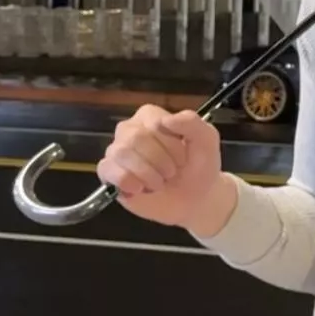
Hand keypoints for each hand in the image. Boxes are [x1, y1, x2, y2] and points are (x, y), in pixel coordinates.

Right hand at [97, 106, 233, 231]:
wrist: (195, 199)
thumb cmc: (199, 166)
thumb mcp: (207, 139)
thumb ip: (190, 122)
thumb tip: (164, 120)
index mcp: (151, 116)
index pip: (154, 123)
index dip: (172, 144)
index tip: (184, 158)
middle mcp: (130, 130)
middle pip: (135, 138)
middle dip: (160, 161)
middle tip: (172, 173)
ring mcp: (117, 151)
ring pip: (121, 152)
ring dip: (147, 172)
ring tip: (159, 183)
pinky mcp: (109, 173)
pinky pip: (107, 169)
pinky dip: (127, 181)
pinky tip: (140, 188)